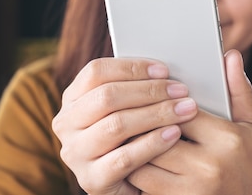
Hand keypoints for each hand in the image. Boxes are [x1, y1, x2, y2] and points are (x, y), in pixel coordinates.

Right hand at [51, 57, 198, 194]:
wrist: (126, 184)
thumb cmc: (130, 137)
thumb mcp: (124, 108)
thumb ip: (134, 87)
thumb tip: (164, 70)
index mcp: (72, 98)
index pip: (96, 72)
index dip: (131, 67)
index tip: (164, 70)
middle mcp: (67, 123)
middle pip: (107, 96)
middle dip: (149, 91)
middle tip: (180, 91)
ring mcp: (76, 153)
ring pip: (116, 125)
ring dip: (156, 114)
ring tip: (184, 110)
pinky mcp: (91, 179)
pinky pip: (125, 158)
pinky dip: (153, 143)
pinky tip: (174, 134)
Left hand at [127, 49, 251, 194]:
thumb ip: (240, 91)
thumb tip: (231, 55)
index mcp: (226, 139)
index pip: (179, 111)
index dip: (162, 102)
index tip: (153, 95)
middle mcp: (208, 166)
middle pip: (156, 137)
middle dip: (142, 125)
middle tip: (128, 111)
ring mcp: (193, 191)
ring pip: (144, 166)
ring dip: (134, 151)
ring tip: (130, 137)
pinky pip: (146, 190)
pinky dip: (139, 176)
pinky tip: (139, 163)